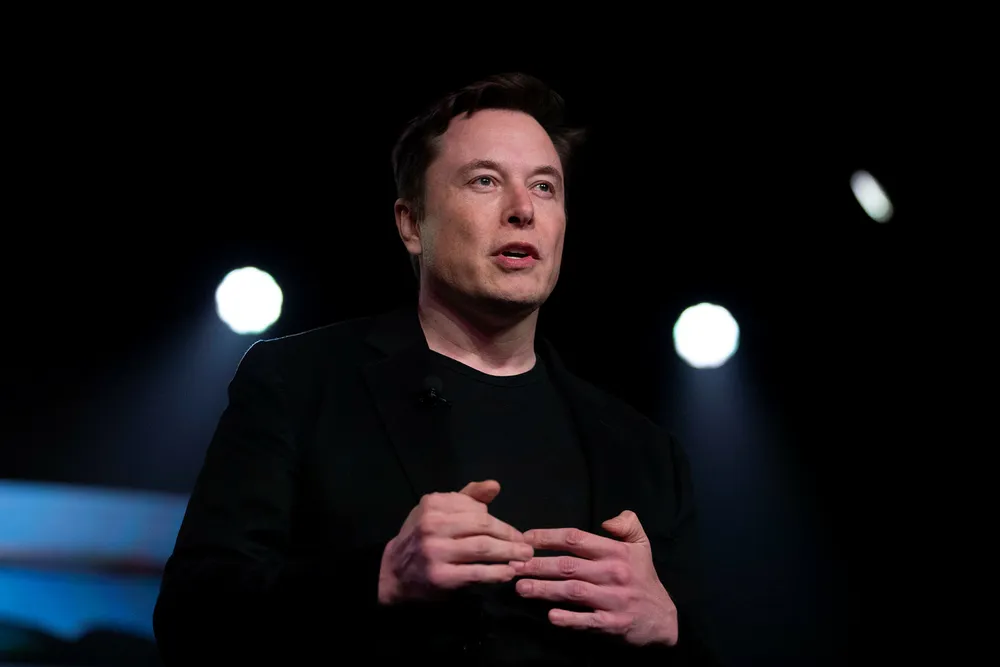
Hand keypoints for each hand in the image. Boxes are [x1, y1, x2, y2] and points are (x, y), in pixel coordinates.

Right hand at [378, 480, 532, 604]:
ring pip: (483, 547)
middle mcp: (432, 524)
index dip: (499, 521)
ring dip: (509, 553)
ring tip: (524, 557)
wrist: (392, 572)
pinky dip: (496, 572)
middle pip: (482, 526)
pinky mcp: (440, 576)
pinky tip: (508, 572)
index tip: (514, 532)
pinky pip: (476, 572)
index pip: (476, 508)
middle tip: (526, 545)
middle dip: (509, 536)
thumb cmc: (420, 538)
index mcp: (433, 504)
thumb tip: (494, 485)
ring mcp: (435, 551)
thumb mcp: (437, 511)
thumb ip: (467, 498)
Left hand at [512, 510, 677, 646]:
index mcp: (616, 552)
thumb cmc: (644, 578)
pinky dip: (570, 619)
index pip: (576, 539)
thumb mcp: (642, 544)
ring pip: (573, 592)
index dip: (548, 537)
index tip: (526, 539)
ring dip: (545, 589)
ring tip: (520, 588)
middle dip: (537, 565)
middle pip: (568, 566)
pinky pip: (588, 620)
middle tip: (513, 565)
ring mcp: (613, 599)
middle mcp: (613, 573)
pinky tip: (551, 616)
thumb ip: (627, 524)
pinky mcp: (613, 623)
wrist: (663, 618)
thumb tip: (607, 521)